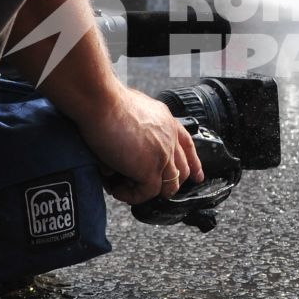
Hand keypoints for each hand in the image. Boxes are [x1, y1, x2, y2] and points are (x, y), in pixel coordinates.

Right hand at [76, 85, 204, 203]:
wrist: (101, 103)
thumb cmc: (107, 103)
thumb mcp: (132, 110)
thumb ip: (137, 126)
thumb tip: (126, 140)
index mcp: (166, 121)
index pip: (187, 145)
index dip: (193, 162)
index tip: (197, 176)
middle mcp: (169, 137)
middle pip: (183, 169)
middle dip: (173, 183)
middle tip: (160, 192)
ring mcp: (163, 155)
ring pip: (169, 185)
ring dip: (149, 191)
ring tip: (129, 190)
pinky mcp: (150, 169)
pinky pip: (147, 193)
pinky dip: (131, 196)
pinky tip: (117, 190)